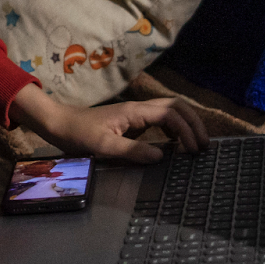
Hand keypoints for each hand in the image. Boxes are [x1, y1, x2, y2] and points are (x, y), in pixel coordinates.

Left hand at [10, 83, 209, 162]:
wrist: (59, 124)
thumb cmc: (78, 135)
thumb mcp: (102, 146)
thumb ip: (132, 151)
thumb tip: (162, 156)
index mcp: (134, 112)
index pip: (171, 114)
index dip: (187, 130)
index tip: (194, 149)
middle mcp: (139, 109)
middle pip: (176, 107)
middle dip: (194, 123)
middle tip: (204, 146)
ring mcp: (136, 114)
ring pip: (170, 111)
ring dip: (186, 124)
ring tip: (197, 145)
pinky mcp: (132, 122)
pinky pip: (160, 120)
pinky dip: (175, 128)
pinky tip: (177, 145)